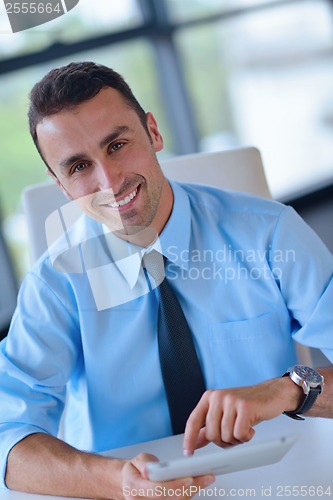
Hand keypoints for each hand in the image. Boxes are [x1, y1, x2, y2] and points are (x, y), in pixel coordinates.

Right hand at [121, 453, 214, 499]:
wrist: (131, 482)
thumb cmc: (135, 471)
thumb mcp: (136, 460)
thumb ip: (144, 463)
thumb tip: (149, 469)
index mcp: (134, 488)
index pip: (157, 489)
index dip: (174, 485)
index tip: (188, 479)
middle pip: (171, 498)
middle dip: (190, 488)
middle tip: (206, 477)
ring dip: (193, 491)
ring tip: (206, 478)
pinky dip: (189, 493)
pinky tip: (199, 484)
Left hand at [183, 377, 303, 455]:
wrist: (270, 394)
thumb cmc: (246, 406)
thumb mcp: (224, 414)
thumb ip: (208, 428)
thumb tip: (194, 443)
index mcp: (209, 397)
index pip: (193, 420)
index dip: (189, 439)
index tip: (187, 454)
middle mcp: (217, 396)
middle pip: (211, 434)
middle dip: (223, 442)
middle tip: (235, 435)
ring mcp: (231, 400)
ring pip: (225, 436)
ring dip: (236, 440)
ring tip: (244, 430)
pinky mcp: (245, 406)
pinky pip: (239, 434)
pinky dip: (246, 437)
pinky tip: (251, 429)